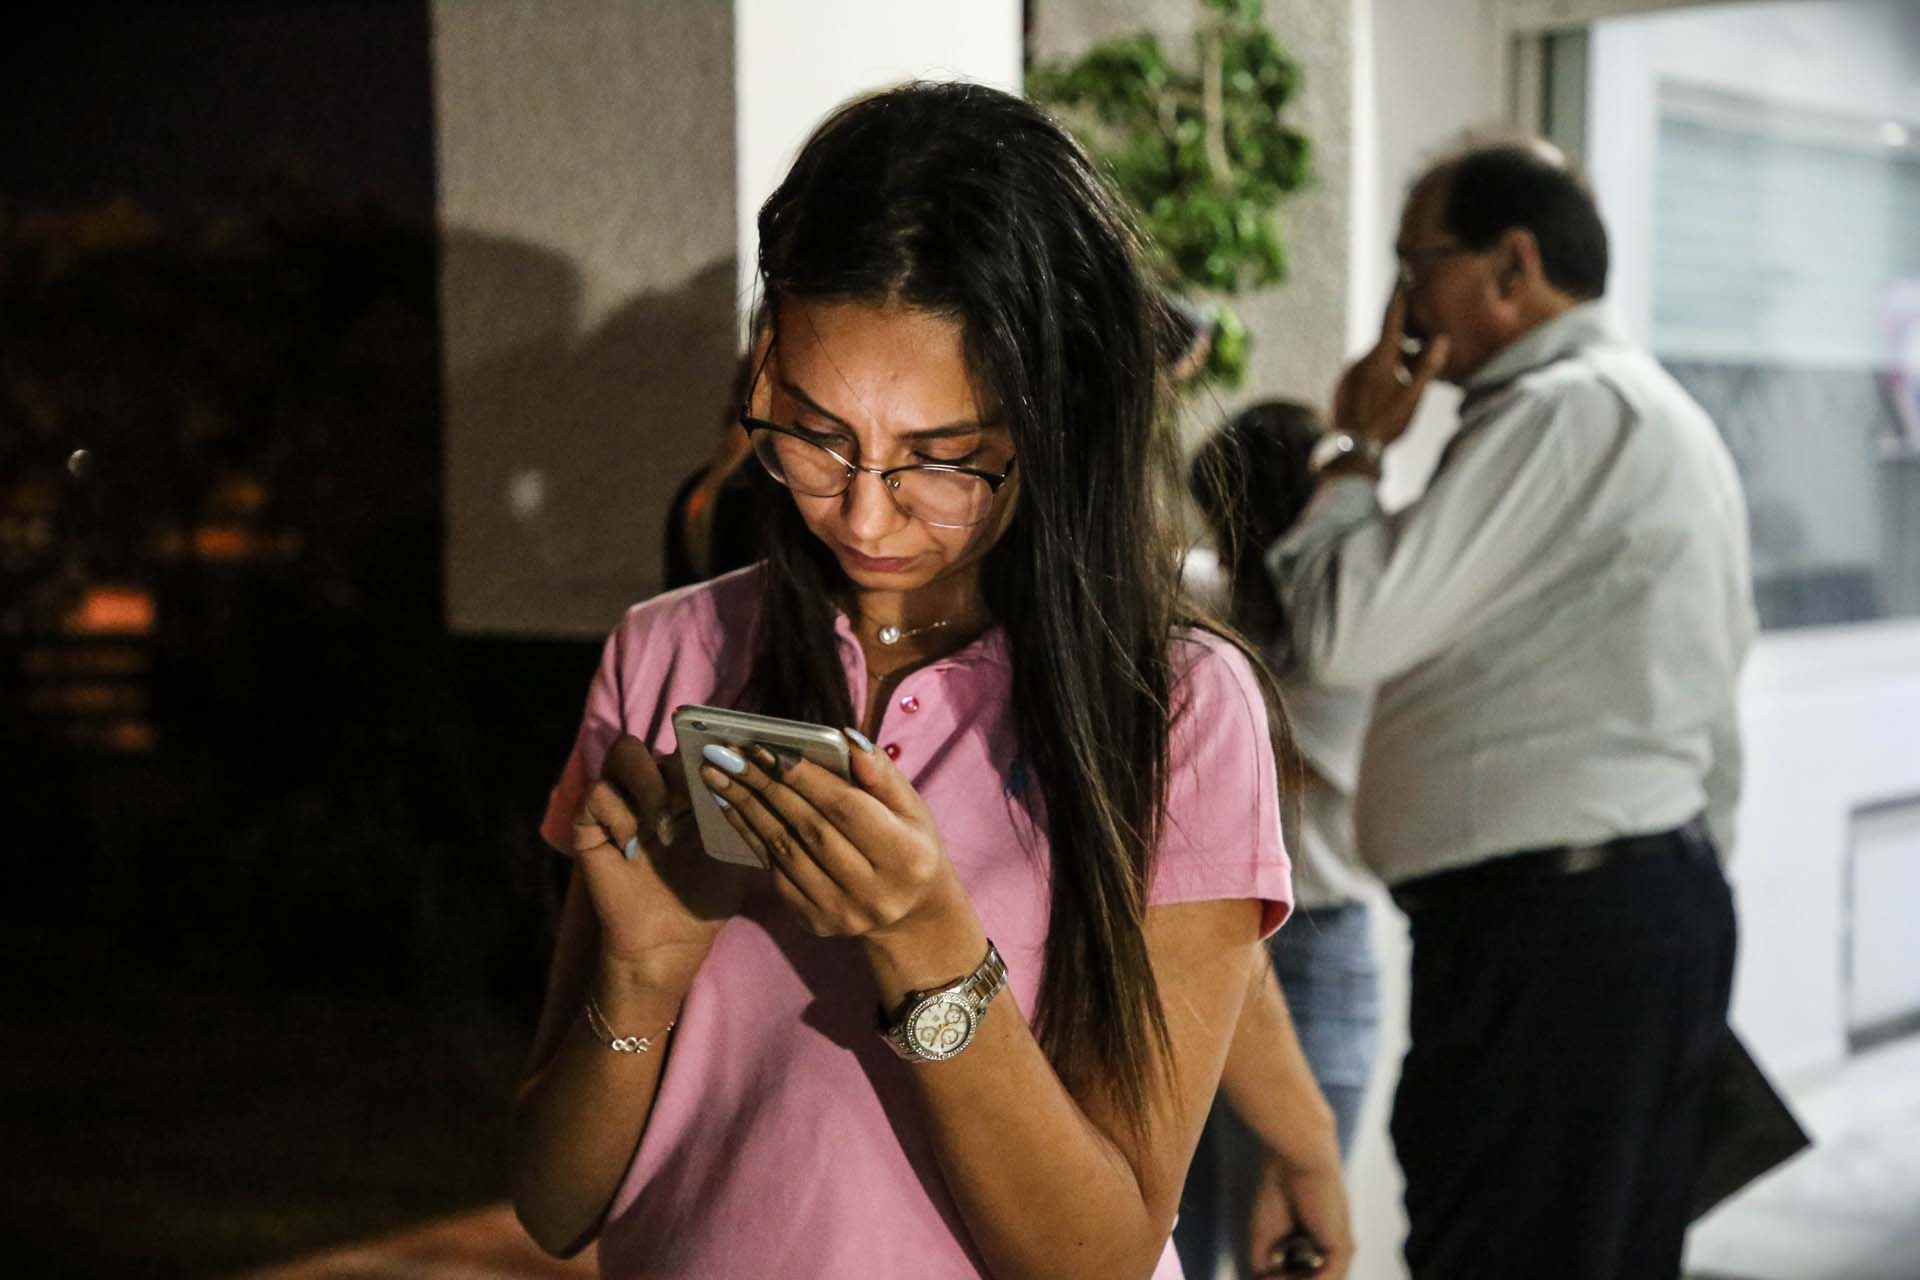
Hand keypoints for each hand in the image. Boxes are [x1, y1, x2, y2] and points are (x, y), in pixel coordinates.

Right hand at [570, 736, 751, 986]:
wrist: (673, 941)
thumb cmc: (707, 894)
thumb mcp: (733, 844)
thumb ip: (736, 804)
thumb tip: (739, 765)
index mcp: (685, 787)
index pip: (688, 743)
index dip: (703, 745)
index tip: (721, 763)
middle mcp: (651, 787)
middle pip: (656, 740)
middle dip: (677, 768)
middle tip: (689, 806)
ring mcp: (619, 803)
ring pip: (623, 753)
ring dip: (649, 785)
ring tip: (664, 827)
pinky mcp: (590, 826)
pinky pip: (597, 794)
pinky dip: (619, 815)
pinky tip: (635, 846)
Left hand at [695, 735, 978, 994]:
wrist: (909, 913)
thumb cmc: (908, 844)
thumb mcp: (911, 808)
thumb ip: (881, 773)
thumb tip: (845, 738)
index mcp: (905, 856)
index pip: (845, 808)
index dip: (803, 776)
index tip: (765, 746)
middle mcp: (873, 891)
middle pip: (808, 828)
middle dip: (764, 785)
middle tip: (727, 753)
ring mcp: (841, 912)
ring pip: (784, 850)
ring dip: (746, 807)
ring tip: (717, 774)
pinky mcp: (816, 922)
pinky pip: (775, 872)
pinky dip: (750, 835)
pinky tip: (731, 806)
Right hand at [1248, 1153, 1352, 1278]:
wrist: (1296, 1160)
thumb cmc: (1279, 1189)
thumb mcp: (1265, 1235)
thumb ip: (1263, 1264)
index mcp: (1314, 1239)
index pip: (1299, 1273)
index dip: (1278, 1276)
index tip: (1260, 1274)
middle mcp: (1329, 1245)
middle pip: (1309, 1278)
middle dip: (1285, 1279)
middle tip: (1263, 1277)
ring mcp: (1338, 1247)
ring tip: (1268, 1277)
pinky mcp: (1343, 1248)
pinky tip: (1277, 1277)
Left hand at [1329, 288, 1449, 452]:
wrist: (1351, 451)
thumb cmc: (1388, 424)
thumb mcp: (1414, 396)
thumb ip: (1428, 366)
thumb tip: (1441, 340)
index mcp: (1379, 358)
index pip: (1391, 319)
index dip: (1399, 298)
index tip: (1402, 279)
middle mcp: (1359, 361)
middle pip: (1386, 342)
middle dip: (1404, 341)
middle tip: (1422, 345)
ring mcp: (1347, 374)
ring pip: (1375, 359)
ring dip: (1392, 362)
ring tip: (1408, 379)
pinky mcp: (1340, 387)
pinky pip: (1363, 374)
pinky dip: (1378, 376)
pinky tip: (1387, 395)